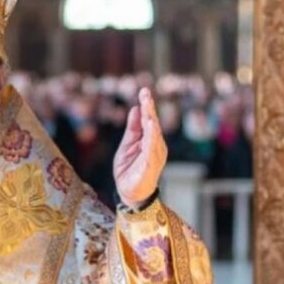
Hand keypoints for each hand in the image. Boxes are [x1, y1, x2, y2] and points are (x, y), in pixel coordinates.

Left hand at [113, 87, 167, 207]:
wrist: (129, 192)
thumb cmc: (129, 169)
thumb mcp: (127, 144)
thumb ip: (133, 128)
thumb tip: (135, 108)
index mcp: (150, 140)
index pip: (149, 120)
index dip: (147, 105)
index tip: (144, 90)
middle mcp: (156, 146)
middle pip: (153, 124)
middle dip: (150, 108)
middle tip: (145, 93)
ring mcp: (154, 156)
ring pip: (154, 135)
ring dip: (151, 121)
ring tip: (148, 108)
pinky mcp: (150, 166)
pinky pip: (151, 150)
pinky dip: (151, 138)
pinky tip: (150, 128)